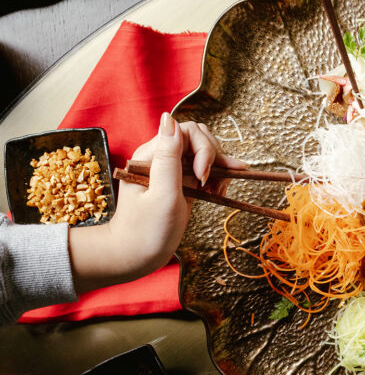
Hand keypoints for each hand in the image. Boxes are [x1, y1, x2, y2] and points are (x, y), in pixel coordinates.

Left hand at [69, 113, 247, 292]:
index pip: (187, 131)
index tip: (204, 176)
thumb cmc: (146, 231)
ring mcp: (172, 170)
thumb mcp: (162, 194)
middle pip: (198, 137)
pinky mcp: (181, 183)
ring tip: (218, 190)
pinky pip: (204, 168)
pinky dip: (216, 177)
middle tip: (213, 185)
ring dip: (217, 167)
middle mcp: (161, 158)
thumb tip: (168, 117)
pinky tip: (219, 190)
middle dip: (213, 157)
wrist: (135, 256)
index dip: (203, 149)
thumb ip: (169, 156)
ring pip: (204, 152)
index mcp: (151, 155)